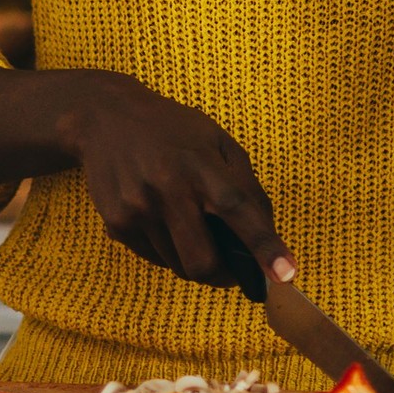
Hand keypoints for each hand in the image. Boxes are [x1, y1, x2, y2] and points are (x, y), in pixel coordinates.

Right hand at [63, 73, 295, 284]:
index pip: (238, 208)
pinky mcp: (117, 225)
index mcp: (199, 164)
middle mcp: (167, 189)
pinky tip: (161, 217)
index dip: (264, 244)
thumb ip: (244, 183)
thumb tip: (266, 229)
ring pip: (178, 266)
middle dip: (223, 275)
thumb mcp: (215, 139)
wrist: (105, 117)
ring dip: (193, 258)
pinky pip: (154, 259)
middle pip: (202, 262)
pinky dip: (168, 250)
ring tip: (188, 222)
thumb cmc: (171, 128)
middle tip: (232, 268)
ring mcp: (138, 210)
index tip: (287, 274)